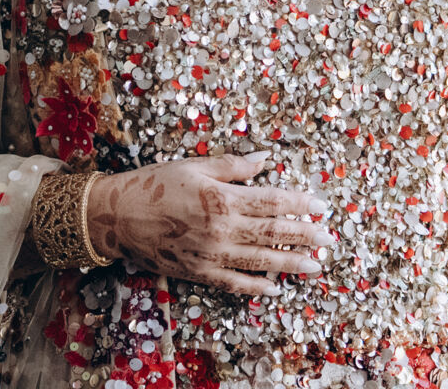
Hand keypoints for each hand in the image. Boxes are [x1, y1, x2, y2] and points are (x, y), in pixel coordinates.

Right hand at [84, 154, 337, 295]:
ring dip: (291, 263)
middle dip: (305, 236)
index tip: (321, 206)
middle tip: (329, 239)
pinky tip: (275, 288)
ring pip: (260, 260)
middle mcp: (222, 228)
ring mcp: (211, 254)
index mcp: (222, 197)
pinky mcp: (199, 272)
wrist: (119, 216)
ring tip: (315, 265)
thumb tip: (266, 159)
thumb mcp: (196, 166)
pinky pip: (234, 283)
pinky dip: (256, 287)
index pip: (272, 201)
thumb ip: (234, 166)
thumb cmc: (156, 184)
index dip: (300, 203)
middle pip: (273, 233)